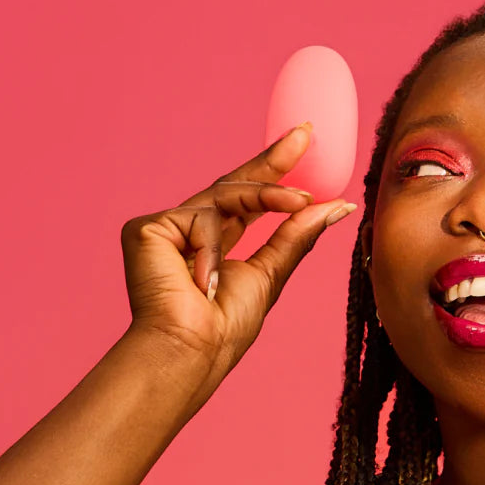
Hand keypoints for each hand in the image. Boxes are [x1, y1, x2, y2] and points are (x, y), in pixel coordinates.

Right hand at [120, 122, 356, 371]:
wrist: (191, 350)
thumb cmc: (225, 328)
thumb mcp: (271, 274)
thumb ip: (297, 236)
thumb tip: (337, 206)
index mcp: (214, 245)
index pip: (247, 200)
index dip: (274, 171)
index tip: (304, 142)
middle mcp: (188, 232)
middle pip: (233, 185)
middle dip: (272, 160)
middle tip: (305, 134)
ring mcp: (165, 229)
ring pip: (226, 194)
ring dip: (268, 198)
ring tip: (298, 205)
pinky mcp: (146, 229)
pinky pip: (200, 217)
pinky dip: (212, 247)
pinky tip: (203, 282)